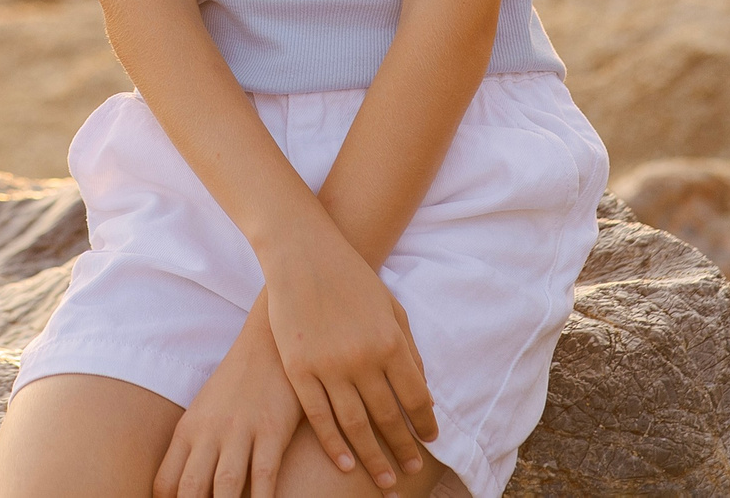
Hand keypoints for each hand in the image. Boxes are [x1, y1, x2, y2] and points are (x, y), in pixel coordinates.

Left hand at [155, 298, 302, 497]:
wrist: (269, 342)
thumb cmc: (237, 383)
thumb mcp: (205, 410)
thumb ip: (194, 446)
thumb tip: (184, 485)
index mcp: (188, 429)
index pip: (166, 482)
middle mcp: (209, 432)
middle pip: (189, 489)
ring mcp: (240, 431)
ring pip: (225, 486)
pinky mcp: (271, 430)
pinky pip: (264, 475)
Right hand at [260, 231, 437, 489]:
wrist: (303, 254)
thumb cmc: (351, 278)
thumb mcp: (391, 307)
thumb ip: (408, 349)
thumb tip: (423, 394)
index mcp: (391, 342)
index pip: (415, 397)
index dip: (424, 423)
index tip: (430, 440)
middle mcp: (363, 359)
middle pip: (389, 418)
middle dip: (403, 448)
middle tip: (411, 469)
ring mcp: (328, 366)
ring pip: (355, 425)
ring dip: (373, 457)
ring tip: (385, 479)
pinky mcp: (299, 368)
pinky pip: (319, 416)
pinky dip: (335, 444)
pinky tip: (347, 463)